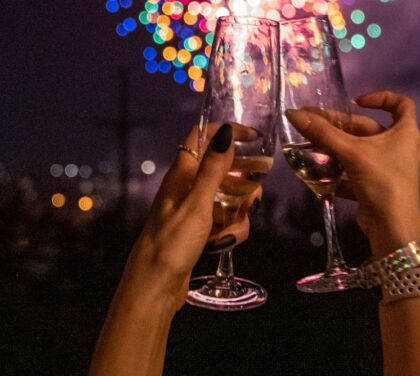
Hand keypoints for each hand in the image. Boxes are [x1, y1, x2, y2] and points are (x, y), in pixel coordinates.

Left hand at [121, 122, 260, 312]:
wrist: (155, 288)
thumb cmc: (171, 243)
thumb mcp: (197, 204)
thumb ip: (214, 169)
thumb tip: (225, 131)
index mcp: (182, 174)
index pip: (203, 137)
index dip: (227, 132)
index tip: (254, 136)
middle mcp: (188, 187)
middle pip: (223, 167)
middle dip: (244, 172)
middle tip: (264, 172)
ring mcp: (195, 210)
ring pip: (229, 196)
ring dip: (240, 208)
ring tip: (240, 220)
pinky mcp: (201, 230)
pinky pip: (226, 220)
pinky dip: (231, 229)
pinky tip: (225, 242)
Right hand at [286, 90, 419, 256]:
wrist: (392, 227)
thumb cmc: (382, 180)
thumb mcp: (352, 152)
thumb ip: (322, 133)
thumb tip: (293, 113)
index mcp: (404, 132)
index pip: (401, 104)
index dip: (381, 97)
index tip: (357, 101)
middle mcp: (398, 146)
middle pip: (367, 128)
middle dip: (339, 126)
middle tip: (310, 123)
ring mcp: (387, 167)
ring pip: (357, 150)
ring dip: (334, 148)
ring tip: (308, 146)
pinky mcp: (375, 185)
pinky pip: (354, 170)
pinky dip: (337, 169)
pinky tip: (315, 170)